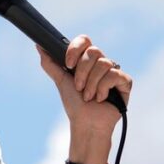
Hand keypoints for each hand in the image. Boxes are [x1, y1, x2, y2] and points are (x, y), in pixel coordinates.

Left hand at [37, 35, 133, 163]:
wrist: (86, 122)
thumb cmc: (74, 103)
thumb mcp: (60, 80)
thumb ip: (50, 63)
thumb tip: (39, 46)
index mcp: (86, 60)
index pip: (84, 41)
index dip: (75, 49)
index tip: (68, 65)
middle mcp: (101, 63)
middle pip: (94, 51)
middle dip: (82, 71)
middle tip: (78, 86)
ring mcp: (113, 72)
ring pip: (104, 63)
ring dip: (92, 83)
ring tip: (88, 96)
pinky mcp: (124, 82)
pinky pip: (115, 75)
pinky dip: (103, 88)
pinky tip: (101, 98)